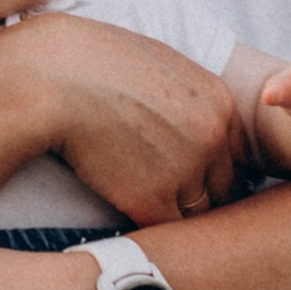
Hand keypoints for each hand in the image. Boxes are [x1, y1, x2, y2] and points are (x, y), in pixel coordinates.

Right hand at [29, 14, 243, 224]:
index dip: (213, 167)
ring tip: (144, 203)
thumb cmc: (94, 63)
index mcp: (219, 102)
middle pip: (223, 186)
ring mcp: (187, 169)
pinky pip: (165, 227)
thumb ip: (187, 96)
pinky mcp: (152, 198)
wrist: (55, 78)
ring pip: (196, 212)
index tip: (190, 172)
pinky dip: (148, 222)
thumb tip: (191, 122)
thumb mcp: (160, 64)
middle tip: (168, 195)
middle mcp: (212, 136)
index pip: (236, 154)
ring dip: (174, 211)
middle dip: (199, 193)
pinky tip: (126, 209)